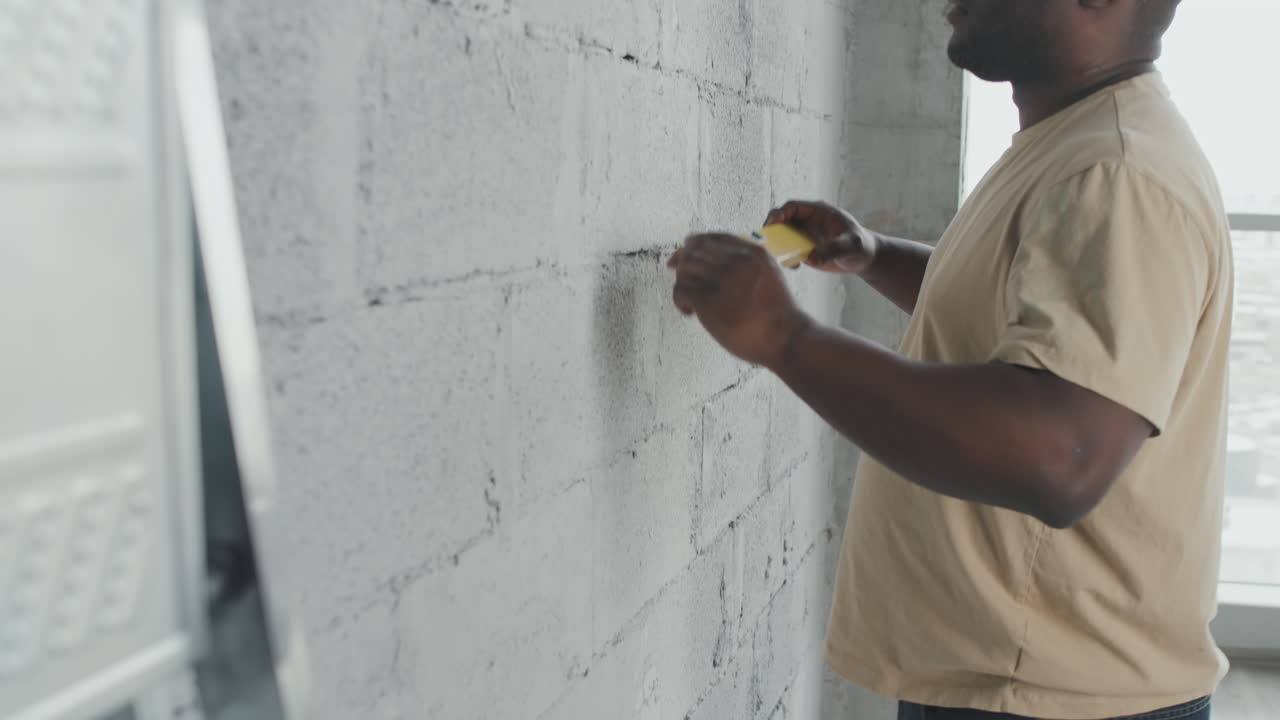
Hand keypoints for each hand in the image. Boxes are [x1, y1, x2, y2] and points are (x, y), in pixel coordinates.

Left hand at [667, 233, 812, 367]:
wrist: (784, 338)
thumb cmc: (778, 316)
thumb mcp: (770, 276)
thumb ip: (749, 266)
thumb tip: (722, 265)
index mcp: (753, 253)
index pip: (714, 237)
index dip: (695, 243)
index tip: (685, 250)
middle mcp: (736, 260)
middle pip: (695, 250)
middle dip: (683, 261)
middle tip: (678, 273)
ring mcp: (721, 278)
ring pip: (685, 268)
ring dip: (683, 283)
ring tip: (692, 300)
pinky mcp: (707, 297)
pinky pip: (680, 289)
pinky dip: (680, 300)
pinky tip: (690, 311)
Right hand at [764, 200, 877, 274]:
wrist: (862, 257)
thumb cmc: (859, 246)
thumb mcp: (850, 246)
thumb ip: (833, 250)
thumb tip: (811, 257)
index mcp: (817, 211)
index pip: (792, 207)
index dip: (780, 213)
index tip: (772, 224)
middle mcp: (807, 221)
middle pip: (781, 219)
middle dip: (771, 229)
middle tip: (766, 242)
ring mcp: (803, 235)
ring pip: (781, 236)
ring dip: (776, 245)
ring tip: (780, 257)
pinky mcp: (802, 248)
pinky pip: (786, 251)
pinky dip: (784, 257)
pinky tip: (794, 266)